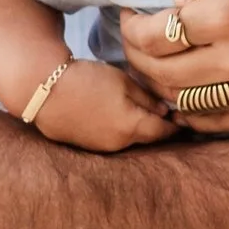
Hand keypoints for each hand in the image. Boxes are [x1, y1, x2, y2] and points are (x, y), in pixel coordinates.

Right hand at [30, 59, 176, 152]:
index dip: (176, 125)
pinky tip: (114, 114)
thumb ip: (146, 97)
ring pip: (129, 139)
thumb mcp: (122, 81)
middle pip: (147, 137)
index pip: (164, 131)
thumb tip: (164, 110)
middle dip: (158, 127)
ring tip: (141, 111)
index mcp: (132, 127)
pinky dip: (119, 129)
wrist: (43, 91)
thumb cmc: (85, 80)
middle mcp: (119, 144)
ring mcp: (101, 148)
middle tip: (168, 114)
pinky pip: (111, 139)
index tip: (186, 117)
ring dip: (137, 128)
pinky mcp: (87, 146)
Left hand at [119, 0, 228, 113]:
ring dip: (160, 87)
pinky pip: (222, 123)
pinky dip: (194, 116)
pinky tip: (186, 100)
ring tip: (156, 64)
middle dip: (137, 57)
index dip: (132, 26)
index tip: (131, 11)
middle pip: (161, 74)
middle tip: (135, 37)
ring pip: (185, 104)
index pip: (155, 35)